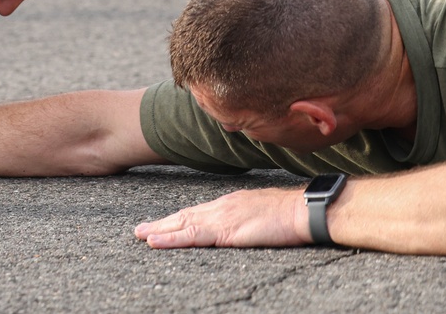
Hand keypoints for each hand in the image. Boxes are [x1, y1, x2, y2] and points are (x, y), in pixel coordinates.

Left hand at [134, 188, 307, 248]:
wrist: (305, 210)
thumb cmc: (293, 214)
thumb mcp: (264, 213)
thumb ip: (249, 219)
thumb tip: (245, 225)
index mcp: (230, 204)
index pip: (198, 212)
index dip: (178, 219)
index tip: (162, 224)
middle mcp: (221, 207)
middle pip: (185, 216)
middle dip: (162, 223)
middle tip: (140, 230)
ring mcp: (221, 218)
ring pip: (182, 224)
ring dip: (159, 230)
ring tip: (140, 235)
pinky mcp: (224, 231)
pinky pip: (190, 236)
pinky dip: (170, 239)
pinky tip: (155, 241)